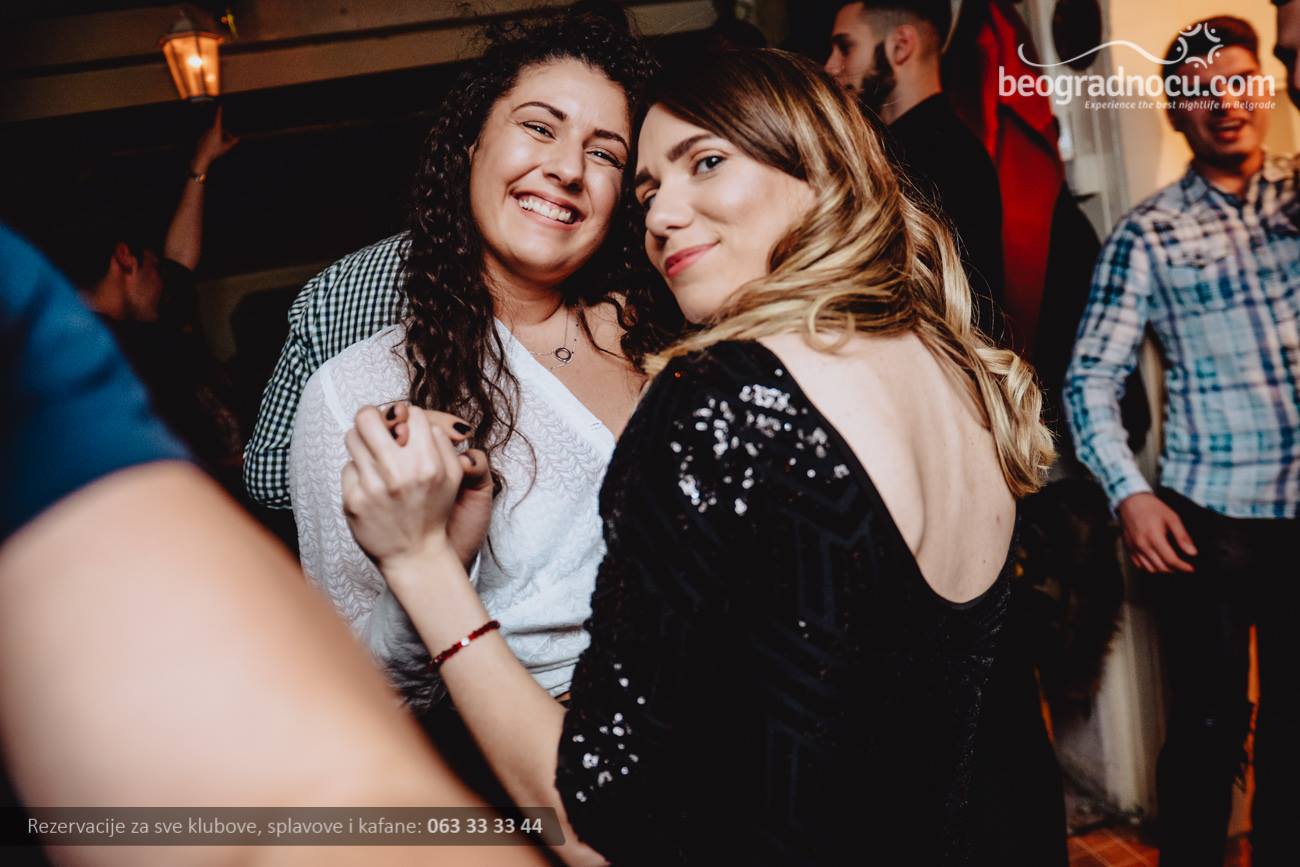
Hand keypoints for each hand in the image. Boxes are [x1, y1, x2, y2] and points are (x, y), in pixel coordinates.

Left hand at [191, 106, 238, 173]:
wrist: (202, 156)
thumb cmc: (214, 151)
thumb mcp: (225, 147)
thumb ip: (232, 142)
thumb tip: (237, 139)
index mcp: (216, 130)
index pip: (218, 118)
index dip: (220, 112)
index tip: (220, 106)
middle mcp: (210, 130)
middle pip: (220, 129)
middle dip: (225, 134)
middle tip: (230, 141)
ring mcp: (205, 133)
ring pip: (215, 133)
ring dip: (220, 137)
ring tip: (222, 146)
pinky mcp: (202, 137)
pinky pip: (210, 137)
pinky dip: (214, 140)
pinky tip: (214, 148)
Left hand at [341, 405, 490, 578]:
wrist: (415, 555)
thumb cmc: (433, 512)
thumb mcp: (453, 476)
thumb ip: (441, 442)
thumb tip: (415, 418)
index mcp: (427, 462)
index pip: (410, 413)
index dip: (408, 420)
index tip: (405, 432)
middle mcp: (399, 471)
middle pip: (368, 417)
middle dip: (372, 418)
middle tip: (374, 428)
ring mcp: (373, 486)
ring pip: (352, 437)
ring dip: (362, 443)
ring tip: (373, 458)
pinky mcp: (353, 499)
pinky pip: (347, 467)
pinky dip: (358, 474)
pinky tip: (370, 488)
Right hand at [1117, 492, 1197, 572]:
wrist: (1131, 501)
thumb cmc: (1152, 508)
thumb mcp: (1172, 518)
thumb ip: (1182, 536)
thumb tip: (1192, 552)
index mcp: (1154, 537)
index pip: (1171, 560)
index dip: (1183, 566)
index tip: (1191, 568)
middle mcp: (1142, 545)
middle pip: (1161, 567)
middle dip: (1175, 569)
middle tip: (1183, 565)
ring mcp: (1134, 548)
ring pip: (1150, 568)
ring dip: (1163, 569)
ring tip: (1171, 564)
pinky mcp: (1129, 548)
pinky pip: (1139, 565)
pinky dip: (1150, 567)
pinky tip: (1157, 561)